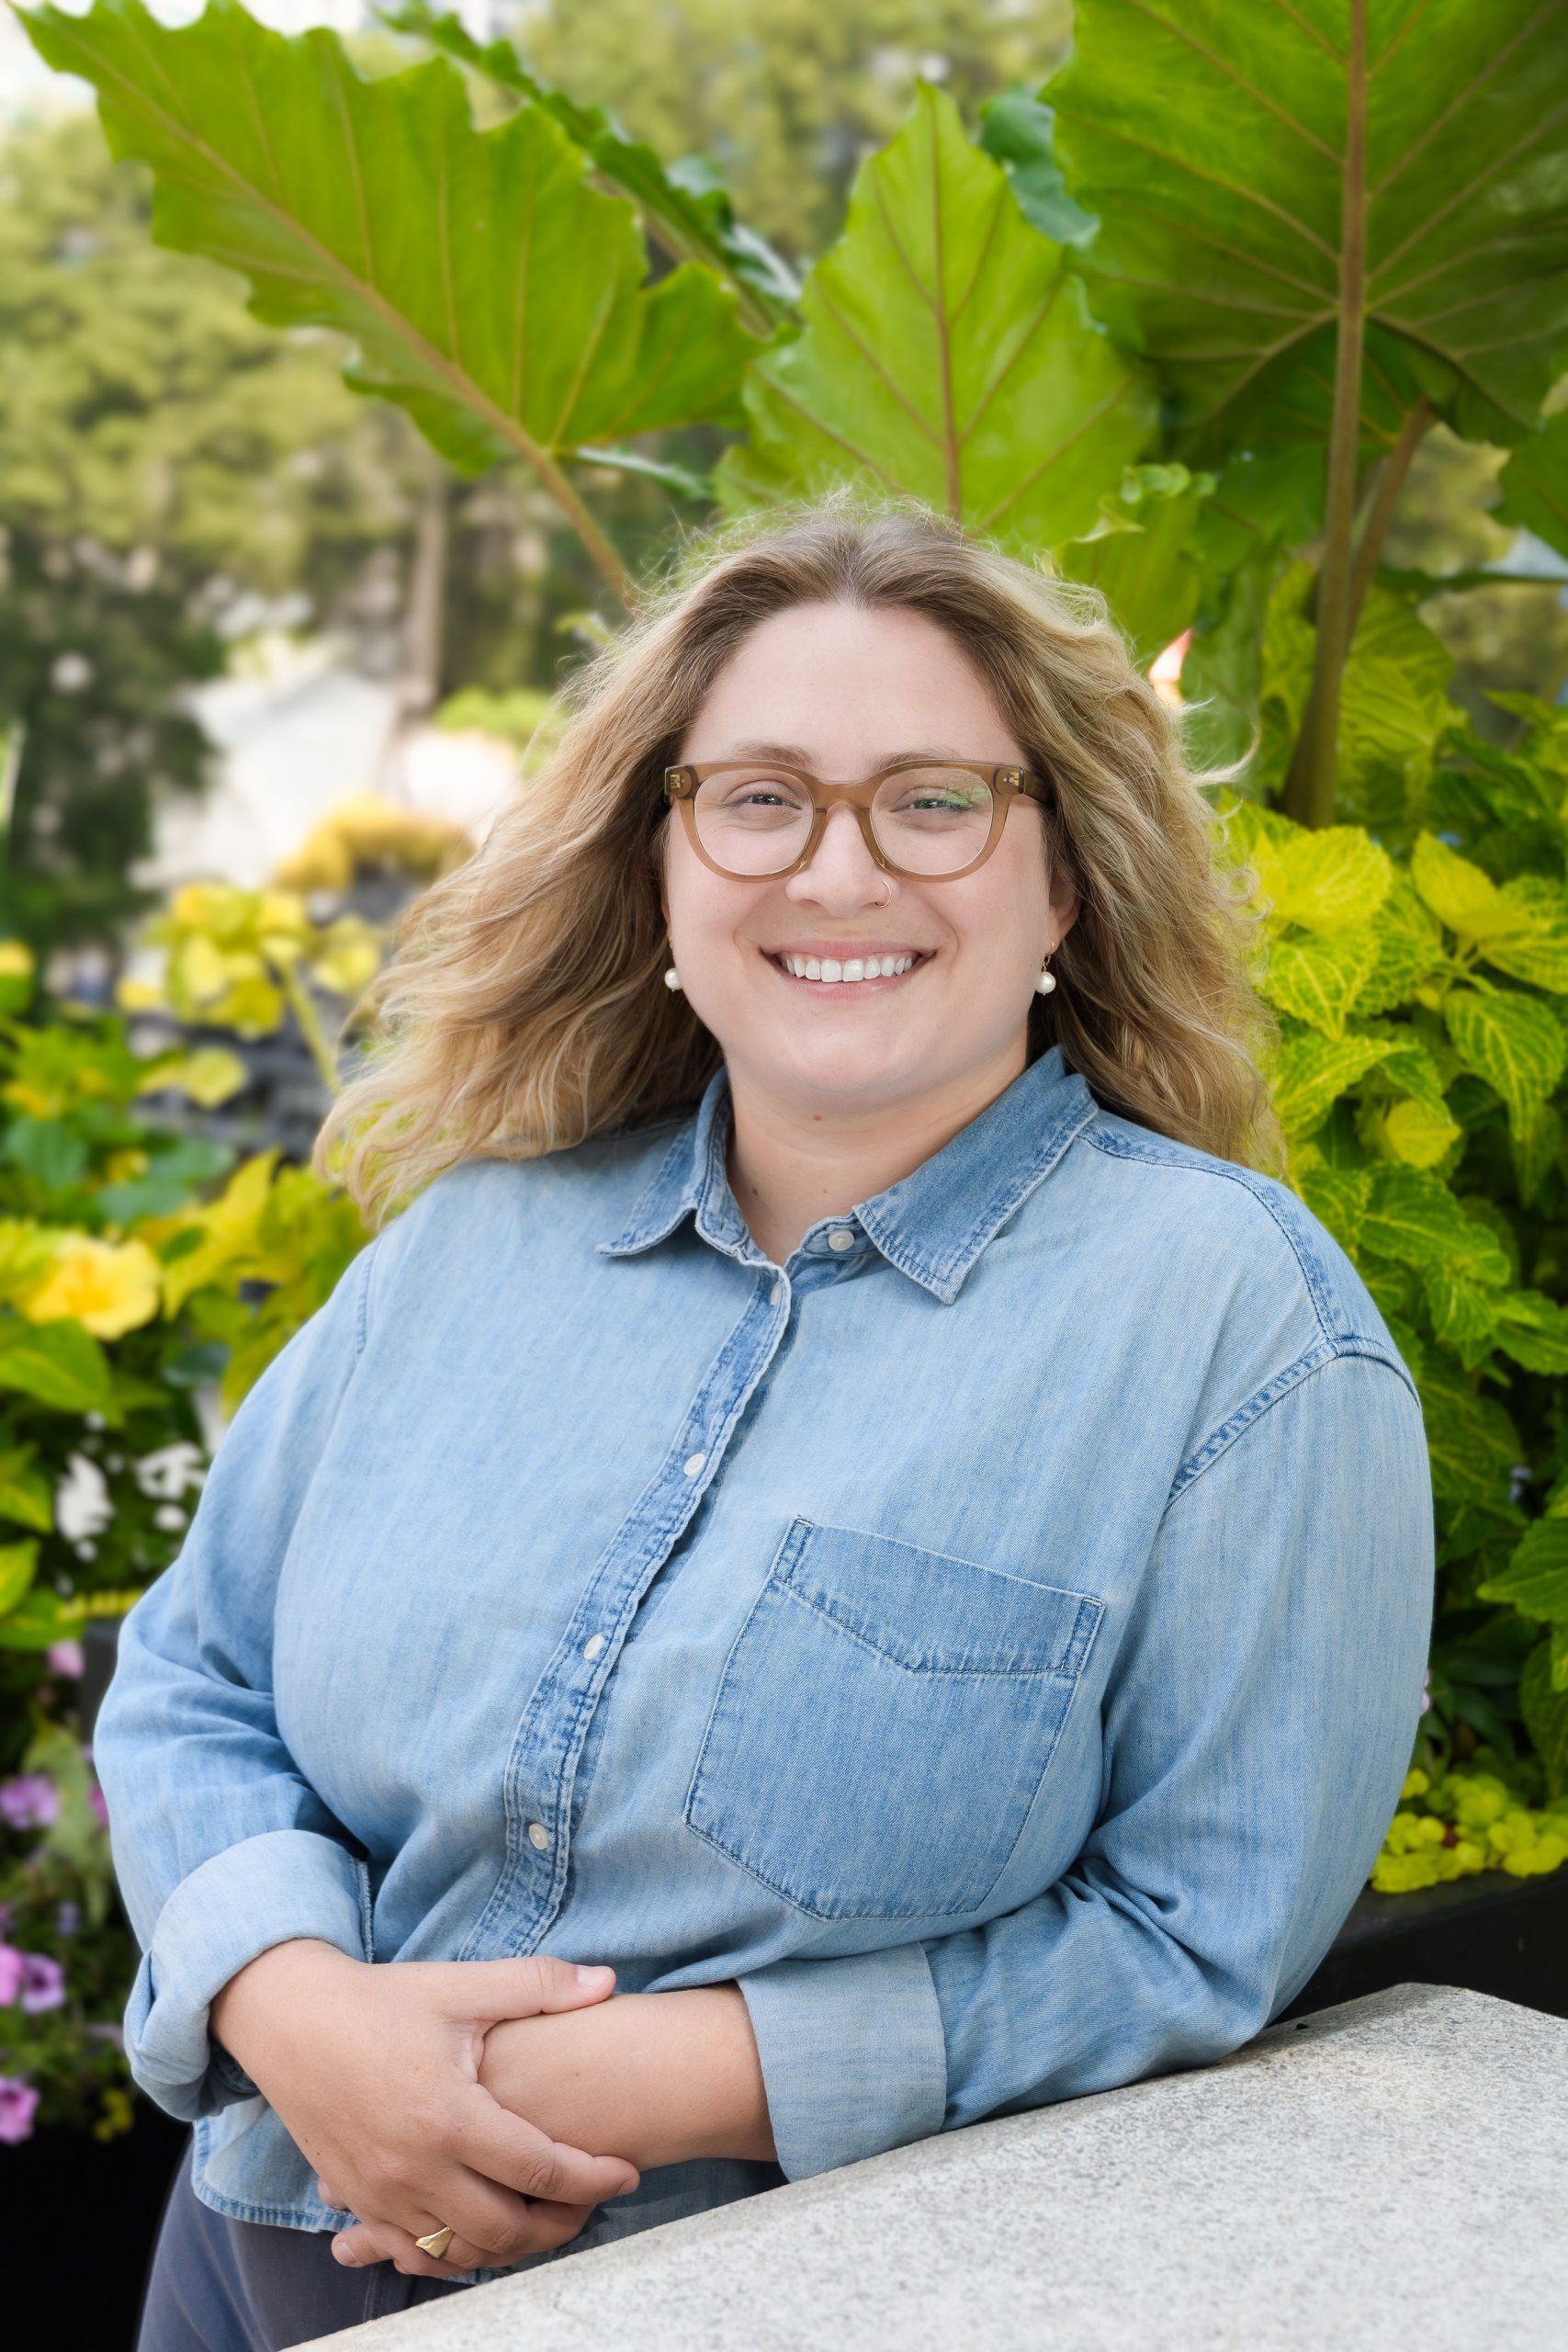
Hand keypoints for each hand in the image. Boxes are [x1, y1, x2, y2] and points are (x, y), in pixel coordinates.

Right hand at [209, 1939, 641, 2274]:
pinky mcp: (357, 2200)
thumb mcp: (461, 1985)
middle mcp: (415, 2167)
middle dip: (561, 2224)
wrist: (291, 2021)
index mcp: (449, 2116)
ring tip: (546, 2217)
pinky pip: (413, 2252)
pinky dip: (453, 2252)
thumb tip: (607, 1982)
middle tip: (593, 2203)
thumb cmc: (381, 2001)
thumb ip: (539, 1985)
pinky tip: (482, 2231)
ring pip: (460, 2250)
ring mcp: (381, 2193)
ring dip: (510, 2245)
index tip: (626, 2173)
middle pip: (505, 2228)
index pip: (539, 2167)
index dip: (593, 2177)